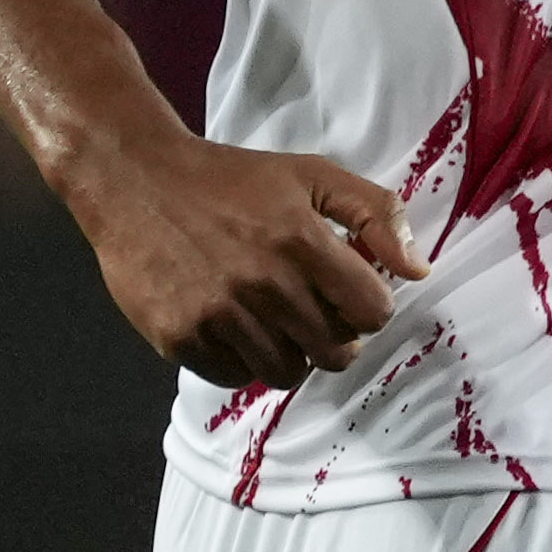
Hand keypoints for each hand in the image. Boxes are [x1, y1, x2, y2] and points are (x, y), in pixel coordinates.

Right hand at [71, 113, 411, 387]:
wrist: (132, 178)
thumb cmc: (231, 178)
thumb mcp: (311, 175)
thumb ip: (377, 213)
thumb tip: (419, 271)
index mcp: (302, 242)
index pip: (373, 313)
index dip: (368, 306)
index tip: (347, 293)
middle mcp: (262, 283)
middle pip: (335, 352)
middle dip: (334, 336)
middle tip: (311, 311)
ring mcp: (217, 313)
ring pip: (287, 372)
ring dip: (289, 353)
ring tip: (272, 319)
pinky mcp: (178, 334)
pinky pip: (234, 376)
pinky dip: (241, 360)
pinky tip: (233, 325)